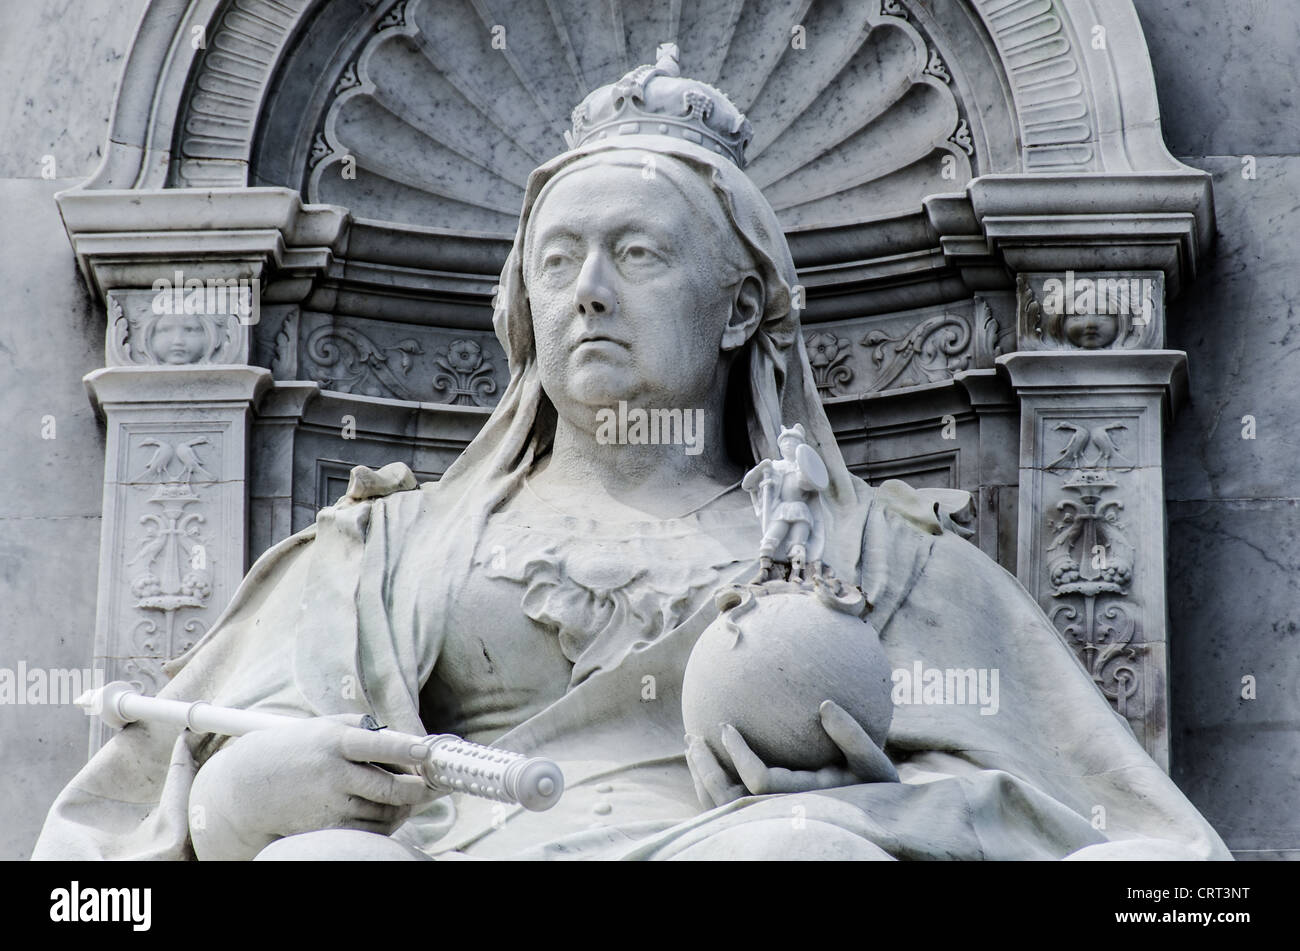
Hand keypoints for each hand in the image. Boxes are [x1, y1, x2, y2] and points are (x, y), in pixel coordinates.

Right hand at [189, 713, 437, 860]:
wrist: (250, 787)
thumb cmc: (297, 749)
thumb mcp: (326, 726)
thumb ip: (365, 729)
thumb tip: (407, 741)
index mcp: (335, 742)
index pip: (379, 746)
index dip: (407, 751)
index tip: (428, 753)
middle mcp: (333, 774)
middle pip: (389, 788)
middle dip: (416, 789)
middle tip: (428, 785)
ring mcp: (329, 804)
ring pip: (383, 813)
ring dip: (402, 807)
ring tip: (406, 797)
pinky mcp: (326, 827)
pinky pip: (368, 830)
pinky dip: (385, 823)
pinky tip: (387, 812)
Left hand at [685, 700, 897, 808]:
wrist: (875, 822)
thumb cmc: (878, 790)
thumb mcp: (874, 764)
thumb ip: (853, 736)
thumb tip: (824, 705)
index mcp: (804, 800)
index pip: (760, 781)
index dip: (738, 753)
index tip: (726, 727)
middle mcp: (782, 817)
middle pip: (730, 800)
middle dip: (706, 768)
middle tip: (693, 738)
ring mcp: (771, 823)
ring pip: (723, 809)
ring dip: (703, 779)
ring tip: (692, 749)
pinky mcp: (763, 823)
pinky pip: (728, 811)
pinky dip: (711, 790)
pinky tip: (706, 766)